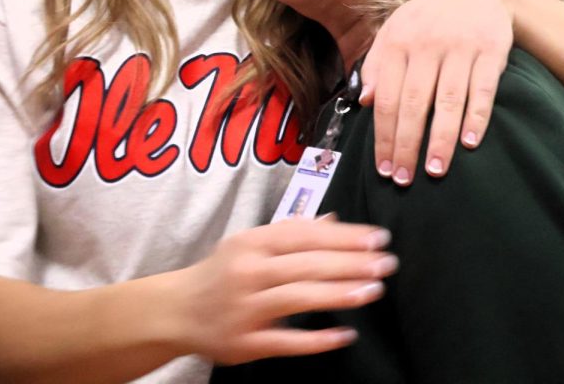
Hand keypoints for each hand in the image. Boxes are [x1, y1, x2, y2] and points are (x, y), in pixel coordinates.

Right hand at [173, 218, 396, 364]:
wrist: (176, 311)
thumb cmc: (219, 274)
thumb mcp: (249, 245)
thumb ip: (291, 233)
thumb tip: (333, 221)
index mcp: (251, 244)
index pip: (304, 235)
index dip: (343, 236)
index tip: (377, 237)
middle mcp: (248, 272)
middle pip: (306, 264)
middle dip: (350, 262)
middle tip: (387, 263)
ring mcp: (246, 308)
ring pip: (298, 297)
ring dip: (339, 294)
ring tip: (373, 290)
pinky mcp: (245, 342)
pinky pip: (286, 341)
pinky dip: (317, 339)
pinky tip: (345, 335)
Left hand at [361, 0, 513, 185]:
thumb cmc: (425, 18)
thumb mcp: (393, 32)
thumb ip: (376, 65)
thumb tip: (363, 102)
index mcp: (397, 43)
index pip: (386, 98)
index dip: (383, 135)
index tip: (383, 167)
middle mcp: (426, 45)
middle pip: (413, 104)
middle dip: (406, 145)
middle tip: (403, 178)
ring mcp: (460, 48)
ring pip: (447, 101)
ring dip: (440, 139)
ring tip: (435, 170)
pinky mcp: (491, 51)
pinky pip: (483, 89)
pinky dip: (477, 117)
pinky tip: (470, 143)